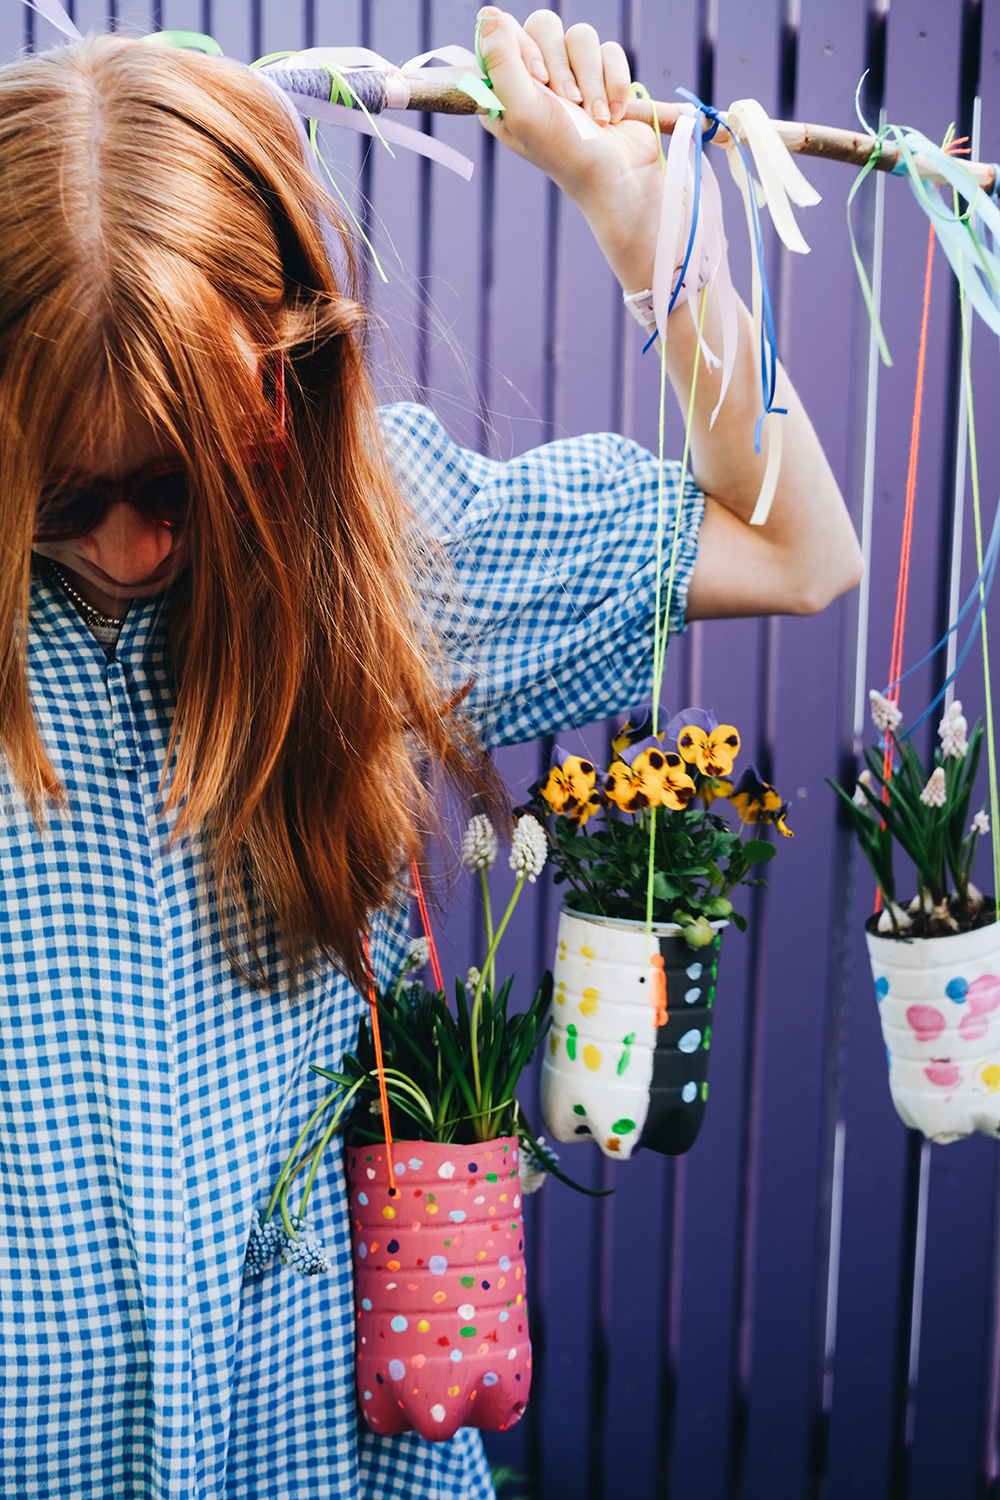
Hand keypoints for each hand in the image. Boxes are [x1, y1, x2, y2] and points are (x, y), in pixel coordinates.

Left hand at [474, 7, 662, 290]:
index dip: (524, 50)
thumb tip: (488, 13)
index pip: (504, 34)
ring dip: (593, 79)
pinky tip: (613, 115)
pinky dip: (615, 83)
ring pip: (581, 35)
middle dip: (564, 65)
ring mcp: (571, 78)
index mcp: (504, 92)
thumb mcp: (523, 110)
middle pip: (544, 26)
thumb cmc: (566, 152)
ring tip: (596, 116)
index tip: (538, 80)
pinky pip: (610, 50)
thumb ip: (501, 60)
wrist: (620, 179)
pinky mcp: (604, 78)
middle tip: (569, 101)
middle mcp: (534, 82)